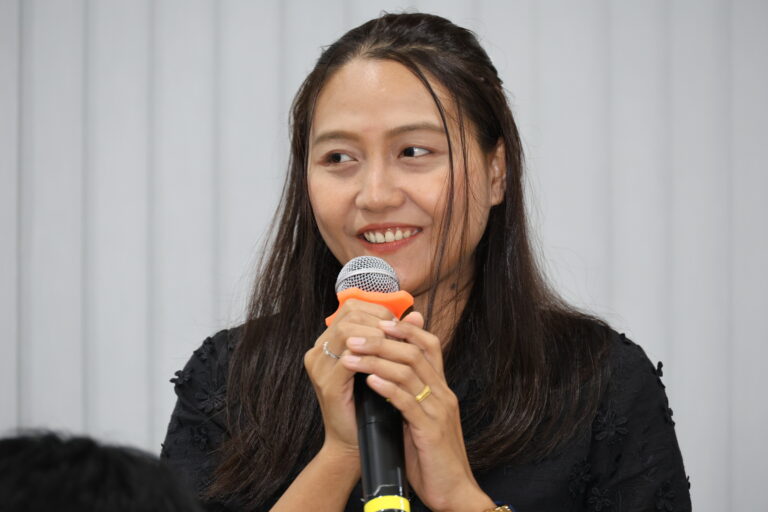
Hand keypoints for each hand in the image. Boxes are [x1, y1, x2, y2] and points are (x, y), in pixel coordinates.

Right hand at [303, 299, 395, 458]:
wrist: (356, 442)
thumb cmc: (369, 404)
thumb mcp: (384, 364)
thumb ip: (397, 338)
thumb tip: (417, 315)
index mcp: (328, 342)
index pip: (351, 308)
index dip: (378, 311)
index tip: (399, 323)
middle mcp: (318, 350)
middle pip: (349, 315)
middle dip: (379, 321)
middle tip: (399, 334)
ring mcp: (319, 367)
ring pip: (348, 332)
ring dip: (376, 336)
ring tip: (395, 346)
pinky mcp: (327, 384)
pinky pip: (349, 360)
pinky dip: (371, 358)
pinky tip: (387, 362)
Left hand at [339, 312, 492, 511]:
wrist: (454, 492)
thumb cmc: (431, 458)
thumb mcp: (420, 419)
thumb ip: (406, 396)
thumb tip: (381, 376)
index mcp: (441, 389)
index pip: (429, 345)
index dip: (406, 329)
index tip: (379, 321)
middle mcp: (443, 394)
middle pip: (415, 352)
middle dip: (381, 340)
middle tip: (353, 336)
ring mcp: (439, 411)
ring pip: (409, 372)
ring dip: (376, 360)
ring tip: (350, 356)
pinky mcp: (431, 431)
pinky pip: (408, 402)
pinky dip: (387, 387)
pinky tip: (369, 381)